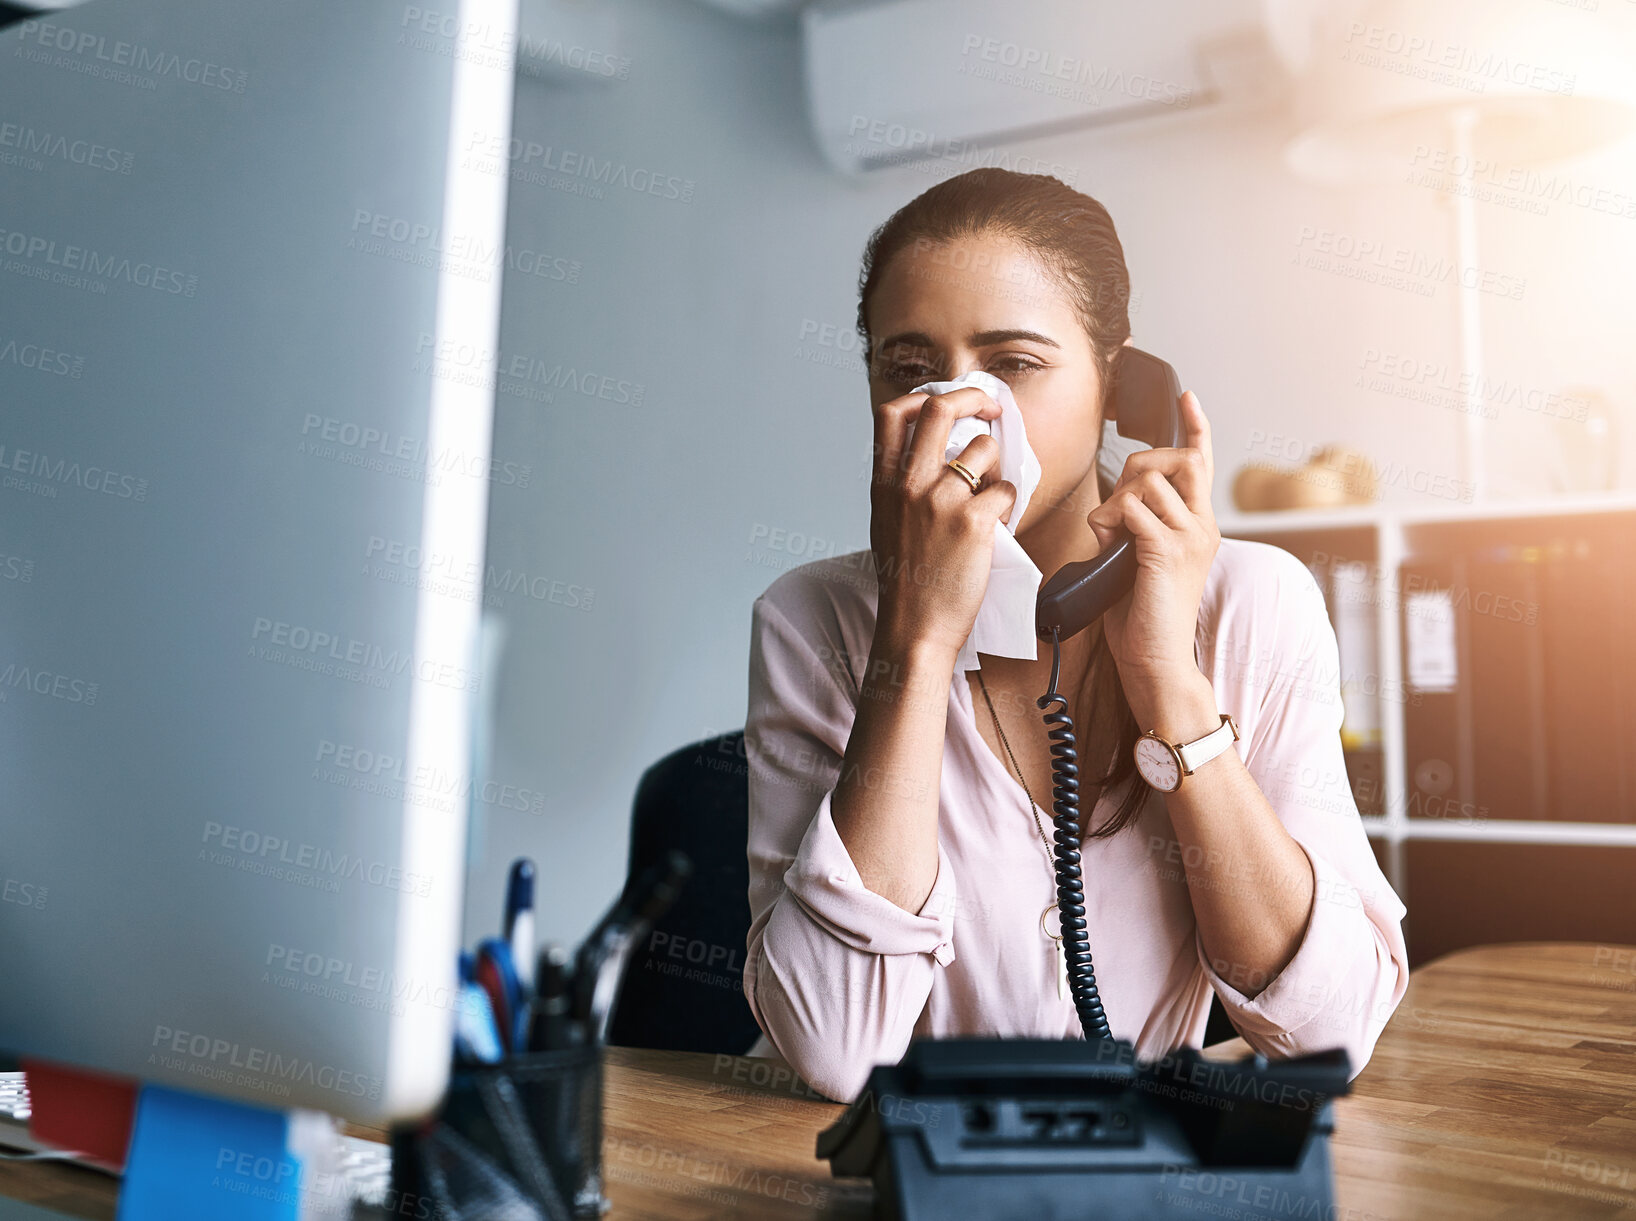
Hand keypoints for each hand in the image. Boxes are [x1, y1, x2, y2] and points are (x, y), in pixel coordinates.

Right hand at [869, 386, 1018, 661]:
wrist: (916, 628)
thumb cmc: (907, 580)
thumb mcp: (887, 522)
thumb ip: (903, 485)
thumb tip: (937, 452)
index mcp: (884, 483)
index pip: (892, 413)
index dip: (923, 396)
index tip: (947, 402)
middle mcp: (909, 484)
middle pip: (940, 409)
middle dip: (975, 397)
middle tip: (993, 408)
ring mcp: (941, 501)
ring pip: (984, 448)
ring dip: (997, 464)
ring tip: (992, 492)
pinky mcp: (974, 522)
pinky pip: (1005, 489)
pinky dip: (1008, 501)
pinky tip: (998, 524)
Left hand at [1086, 389, 1218, 696]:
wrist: (1156, 660)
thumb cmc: (1141, 617)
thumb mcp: (1134, 560)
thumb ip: (1130, 527)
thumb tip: (1110, 507)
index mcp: (1199, 526)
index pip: (1202, 463)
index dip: (1195, 427)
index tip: (1186, 396)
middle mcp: (1203, 526)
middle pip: (1176, 460)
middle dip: (1138, 466)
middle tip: (1115, 507)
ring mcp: (1191, 538)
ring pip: (1149, 482)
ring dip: (1115, 500)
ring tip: (1107, 535)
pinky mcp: (1168, 551)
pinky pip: (1134, 509)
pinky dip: (1111, 518)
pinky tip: (1106, 541)